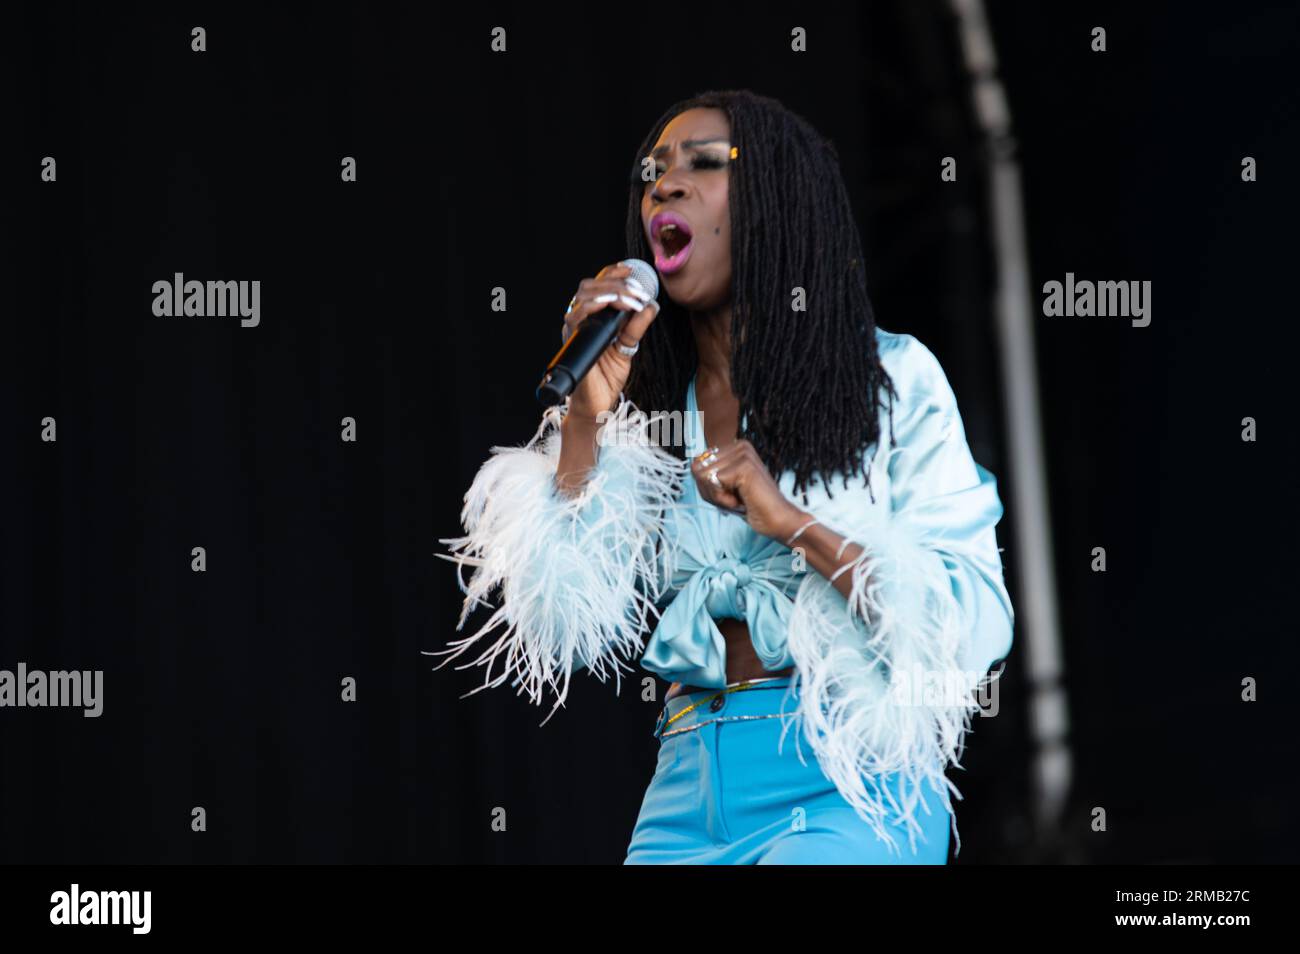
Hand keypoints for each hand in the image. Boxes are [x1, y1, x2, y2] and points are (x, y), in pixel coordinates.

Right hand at [561, 262, 659, 419]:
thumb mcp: (627, 347)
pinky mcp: (571, 341)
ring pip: (583, 297)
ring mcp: (573, 329)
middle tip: (638, 289)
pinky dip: (594, 307)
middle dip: (615, 282)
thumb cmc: (607, 376)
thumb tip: (652, 305)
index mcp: (592, 317)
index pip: (598, 286)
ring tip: (631, 299)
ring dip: (610, 292)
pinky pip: (576, 317)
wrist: (597, 405)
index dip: (612, 273)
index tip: (632, 269)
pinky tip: (611, 305)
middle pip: (589, 286)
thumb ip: (636, 326)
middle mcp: (580, 320)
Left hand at [690, 440, 807, 540]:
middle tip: (734, 498)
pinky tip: (741, 501)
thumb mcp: (722, 487)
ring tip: (738, 499)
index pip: (697, 462)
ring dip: (717, 496)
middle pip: (697, 468)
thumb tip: (693, 465)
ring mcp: (743, 454)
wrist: (776, 520)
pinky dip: (723, 499)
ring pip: (703, 476)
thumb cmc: (750, 506)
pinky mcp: (744, 466)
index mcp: (735, 447)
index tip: (729, 493)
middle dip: (710, 491)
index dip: (707, 486)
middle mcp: (740, 445)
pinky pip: (713, 483)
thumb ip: (707, 474)